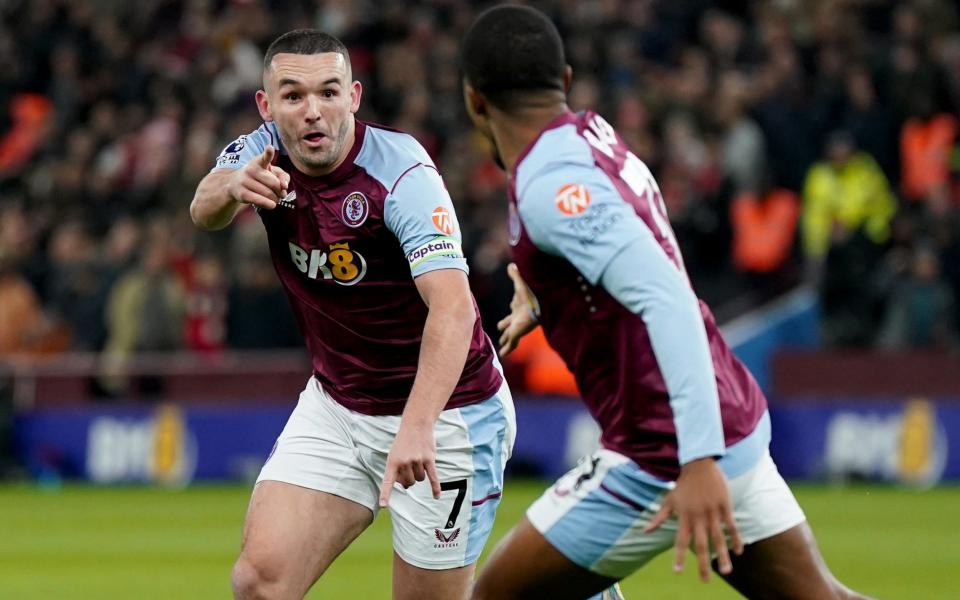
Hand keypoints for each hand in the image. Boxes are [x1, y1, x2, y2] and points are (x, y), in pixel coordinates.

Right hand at [226, 144, 290, 209]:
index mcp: (258, 162)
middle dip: (281, 192)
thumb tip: (284, 187)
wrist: (233, 184)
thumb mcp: (268, 172)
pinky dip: (269, 204)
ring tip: (276, 200)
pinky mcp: (242, 193)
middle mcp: (250, 170)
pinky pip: (260, 200)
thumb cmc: (257, 178)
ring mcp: (245, 181)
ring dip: (276, 199)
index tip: (270, 148)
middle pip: (274, 184)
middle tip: (282, 195)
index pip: (264, 157)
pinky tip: (272, 205)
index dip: (268, 153)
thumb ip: (282, 175)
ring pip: (268, 194)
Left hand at [378, 422, 440, 507]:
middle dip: (409, 479)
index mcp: (392, 462)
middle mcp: (404, 462)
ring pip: (420, 479)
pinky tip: (436, 496)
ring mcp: (417, 460)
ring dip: (419, 474)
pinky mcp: (429, 459)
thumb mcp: (394, 454)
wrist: (416, 424)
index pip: (388, 481)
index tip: (384, 505)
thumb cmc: (403, 442)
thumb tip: (406, 486)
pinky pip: (433, 477)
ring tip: (417, 461)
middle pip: (408, 483)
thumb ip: (398, 471)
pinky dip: (435, 488)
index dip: (386, 494)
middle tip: (408, 467)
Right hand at [497, 263, 539, 356]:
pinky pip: (511, 343)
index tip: (509, 312)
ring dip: (506, 340)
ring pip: (509, 335)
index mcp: (518, 307)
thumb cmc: (532, 295)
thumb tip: (512, 264)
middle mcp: (517, 318)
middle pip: (508, 324)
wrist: (541, 305)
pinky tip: (503, 355)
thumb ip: (516, 275)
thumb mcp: (521, 285)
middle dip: (505, 327)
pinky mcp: (517, 333)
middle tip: (502, 330)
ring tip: (503, 346)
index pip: (512, 309)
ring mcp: (517, 327)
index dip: (510, 311)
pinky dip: (506, 349)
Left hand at [644, 457, 742, 581]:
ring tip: (726, 571)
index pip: (680, 541)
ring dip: (722, 556)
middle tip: (705, 581)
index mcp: (684, 517)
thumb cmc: (683, 484)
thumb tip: (645, 531)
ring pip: (718, 538)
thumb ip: (658, 518)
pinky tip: (739, 552)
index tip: (678, 571)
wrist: (699, 465)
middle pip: (700, 545)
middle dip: (703, 564)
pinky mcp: (724, 506)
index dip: (679, 556)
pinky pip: (732, 526)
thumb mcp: (669, 500)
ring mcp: (712, 512)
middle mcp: (698, 517)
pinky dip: (735, 539)